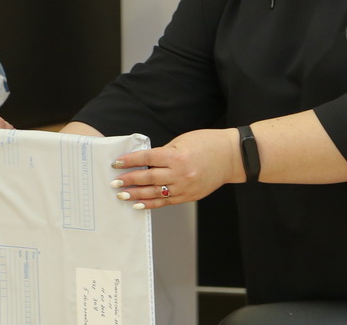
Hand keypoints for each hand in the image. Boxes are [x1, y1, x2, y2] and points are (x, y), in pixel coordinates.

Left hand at [109, 128, 237, 209]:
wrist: (231, 156)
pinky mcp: (190, 196)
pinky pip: (167, 201)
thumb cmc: (207, 143)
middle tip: (114, 183)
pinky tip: (140, 204)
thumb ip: (163, 153)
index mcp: (176, 156)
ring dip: (137, 195)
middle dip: (129, 181)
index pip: (146, 159)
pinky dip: (152, 203)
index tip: (117, 164)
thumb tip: (145, 162)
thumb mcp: (182, 141)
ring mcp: (185, 187)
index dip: (130, 161)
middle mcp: (180, 174)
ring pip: (156, 193)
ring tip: (122, 195)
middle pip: (148, 179)